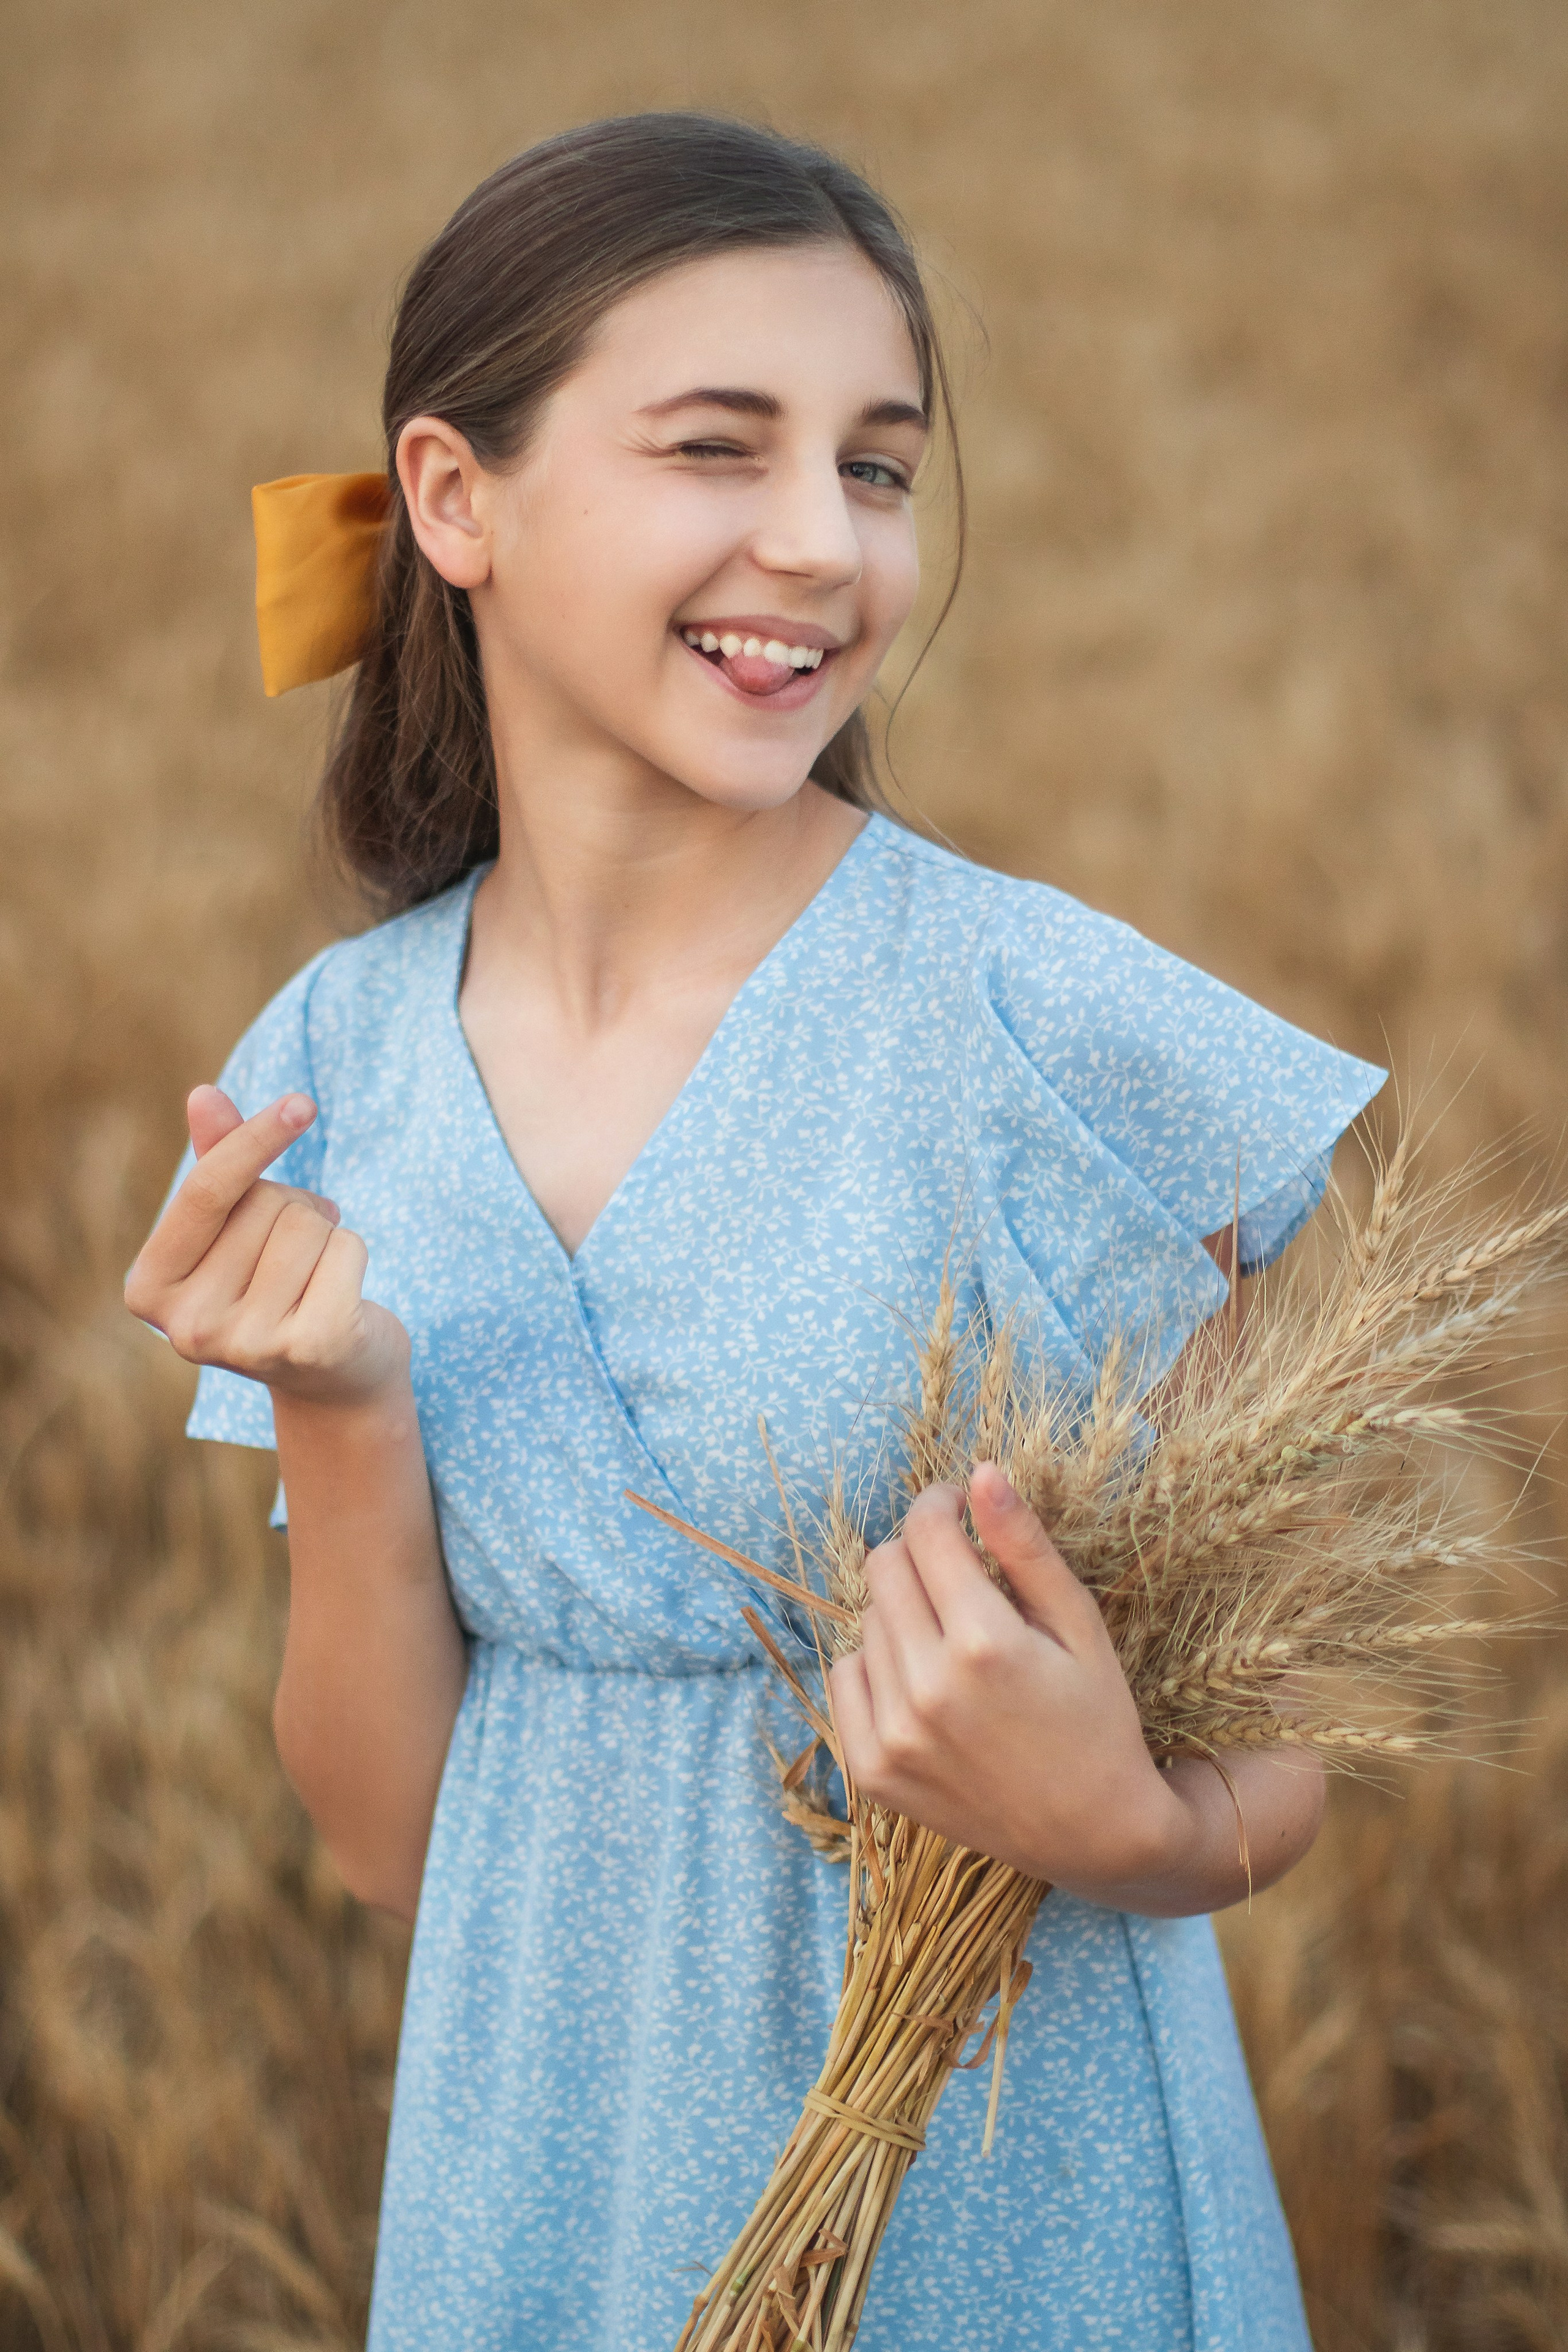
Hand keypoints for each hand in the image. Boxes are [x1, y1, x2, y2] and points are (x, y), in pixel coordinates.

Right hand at [125, 1084, 408, 1406]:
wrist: (331, 1380)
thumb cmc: (275, 1284)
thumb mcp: (238, 1225)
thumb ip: (219, 1162)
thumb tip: (203, 1094)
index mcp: (151, 1289)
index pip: (204, 1191)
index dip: (254, 1140)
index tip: (302, 1103)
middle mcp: (188, 1326)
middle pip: (266, 1203)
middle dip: (295, 1208)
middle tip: (297, 1253)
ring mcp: (248, 1343)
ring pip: (309, 1223)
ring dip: (326, 1233)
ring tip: (316, 1274)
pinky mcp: (311, 1347)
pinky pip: (347, 1248)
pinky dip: (355, 1255)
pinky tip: (343, 1297)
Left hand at [830, 1465, 1196, 1897]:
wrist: (1093, 1831)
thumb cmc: (1096, 1717)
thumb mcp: (1077, 1624)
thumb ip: (1023, 1546)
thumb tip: (979, 1473)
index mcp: (985, 1643)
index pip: (925, 1531)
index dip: (940, 1503)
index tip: (956, 1506)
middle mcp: (927, 1689)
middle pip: (884, 1567)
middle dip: (920, 1553)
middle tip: (959, 1573)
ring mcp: (893, 1735)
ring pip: (866, 1619)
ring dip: (904, 1612)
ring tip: (954, 1641)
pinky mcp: (872, 1770)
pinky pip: (846, 1675)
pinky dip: (878, 1664)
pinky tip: (924, 1681)